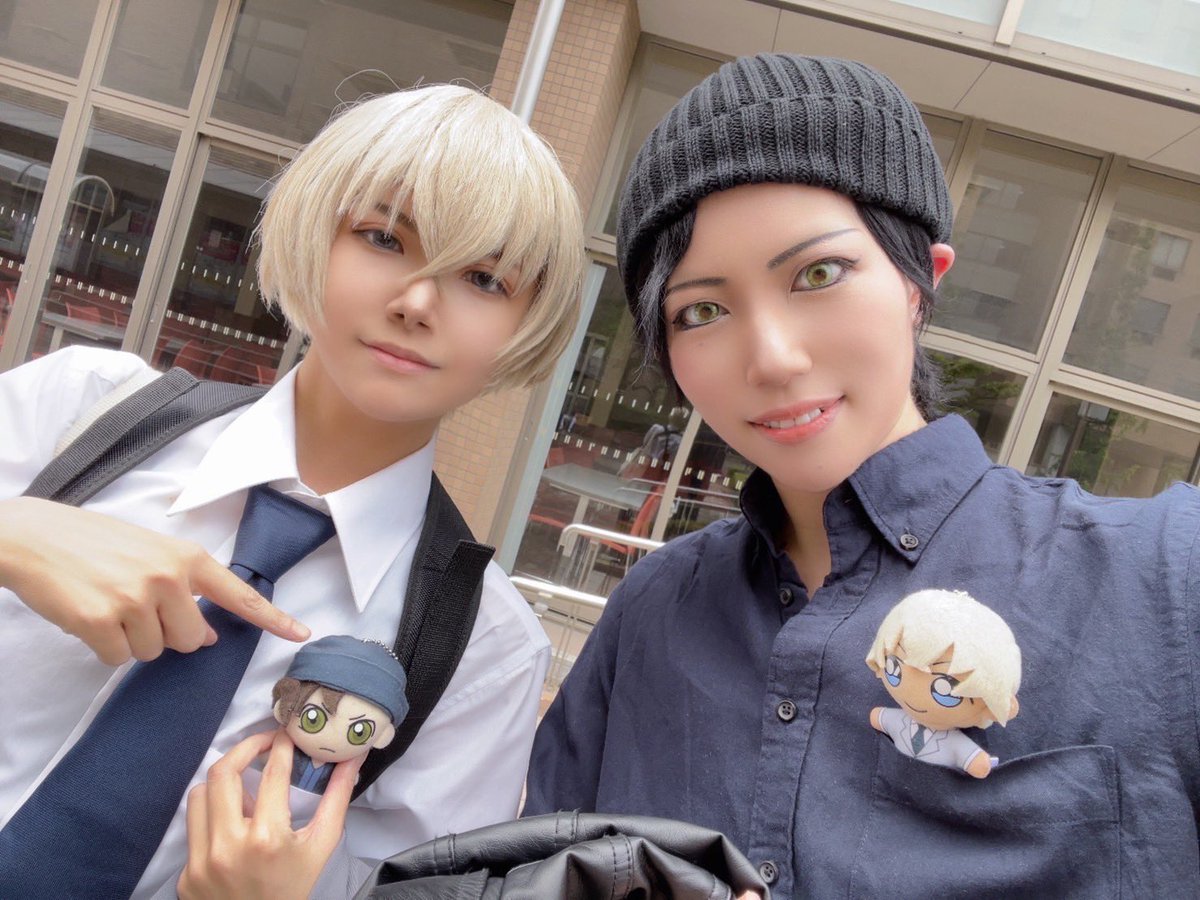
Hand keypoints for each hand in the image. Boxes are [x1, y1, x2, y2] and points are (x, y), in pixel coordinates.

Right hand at [0, 497, 308, 664]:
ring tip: (108, 604)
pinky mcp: (101, 620)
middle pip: (191, 641)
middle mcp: (167, 577)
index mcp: (186, 557)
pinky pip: (118, 659)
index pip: (238, 594)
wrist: (33, 536)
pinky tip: (89, 616)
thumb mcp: (150, 553)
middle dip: (168, 635)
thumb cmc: (93, 543)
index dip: (272, 618)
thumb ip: (185, 588)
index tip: (300, 634)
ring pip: (153, 653)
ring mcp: (135, 599)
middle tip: (136, 607)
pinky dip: (103, 647)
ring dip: (131, 640)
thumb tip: (207, 635)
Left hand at [178, 730, 361, 899]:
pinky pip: (193, 826)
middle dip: (245, 747)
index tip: (286, 734)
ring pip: (199, 794)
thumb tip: (353, 756)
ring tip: (245, 786)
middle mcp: (228, 847)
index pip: (272, 773)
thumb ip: (337, 797)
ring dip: (223, 782)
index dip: (281, 745)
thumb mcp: (321, 846)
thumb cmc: (295, 889)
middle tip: (263, 743)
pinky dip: (213, 816)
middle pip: (222, 772)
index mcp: (268, 838)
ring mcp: (201, 861)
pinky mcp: (185, 874)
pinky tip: (232, 824)